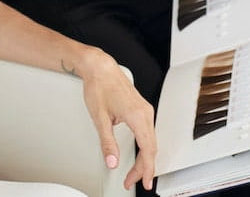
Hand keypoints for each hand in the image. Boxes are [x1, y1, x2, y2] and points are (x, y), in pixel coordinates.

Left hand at [79, 49, 155, 190]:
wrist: (100, 67)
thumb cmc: (99, 86)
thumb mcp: (99, 118)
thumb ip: (107, 142)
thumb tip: (112, 161)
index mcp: (137, 116)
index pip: (148, 150)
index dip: (146, 169)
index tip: (145, 182)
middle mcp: (145, 112)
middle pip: (151, 147)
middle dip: (143, 167)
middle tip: (132, 180)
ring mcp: (145, 108)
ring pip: (151, 139)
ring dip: (145, 157)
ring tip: (135, 171)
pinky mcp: (141, 107)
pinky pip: (148, 131)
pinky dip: (145, 145)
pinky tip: (139, 153)